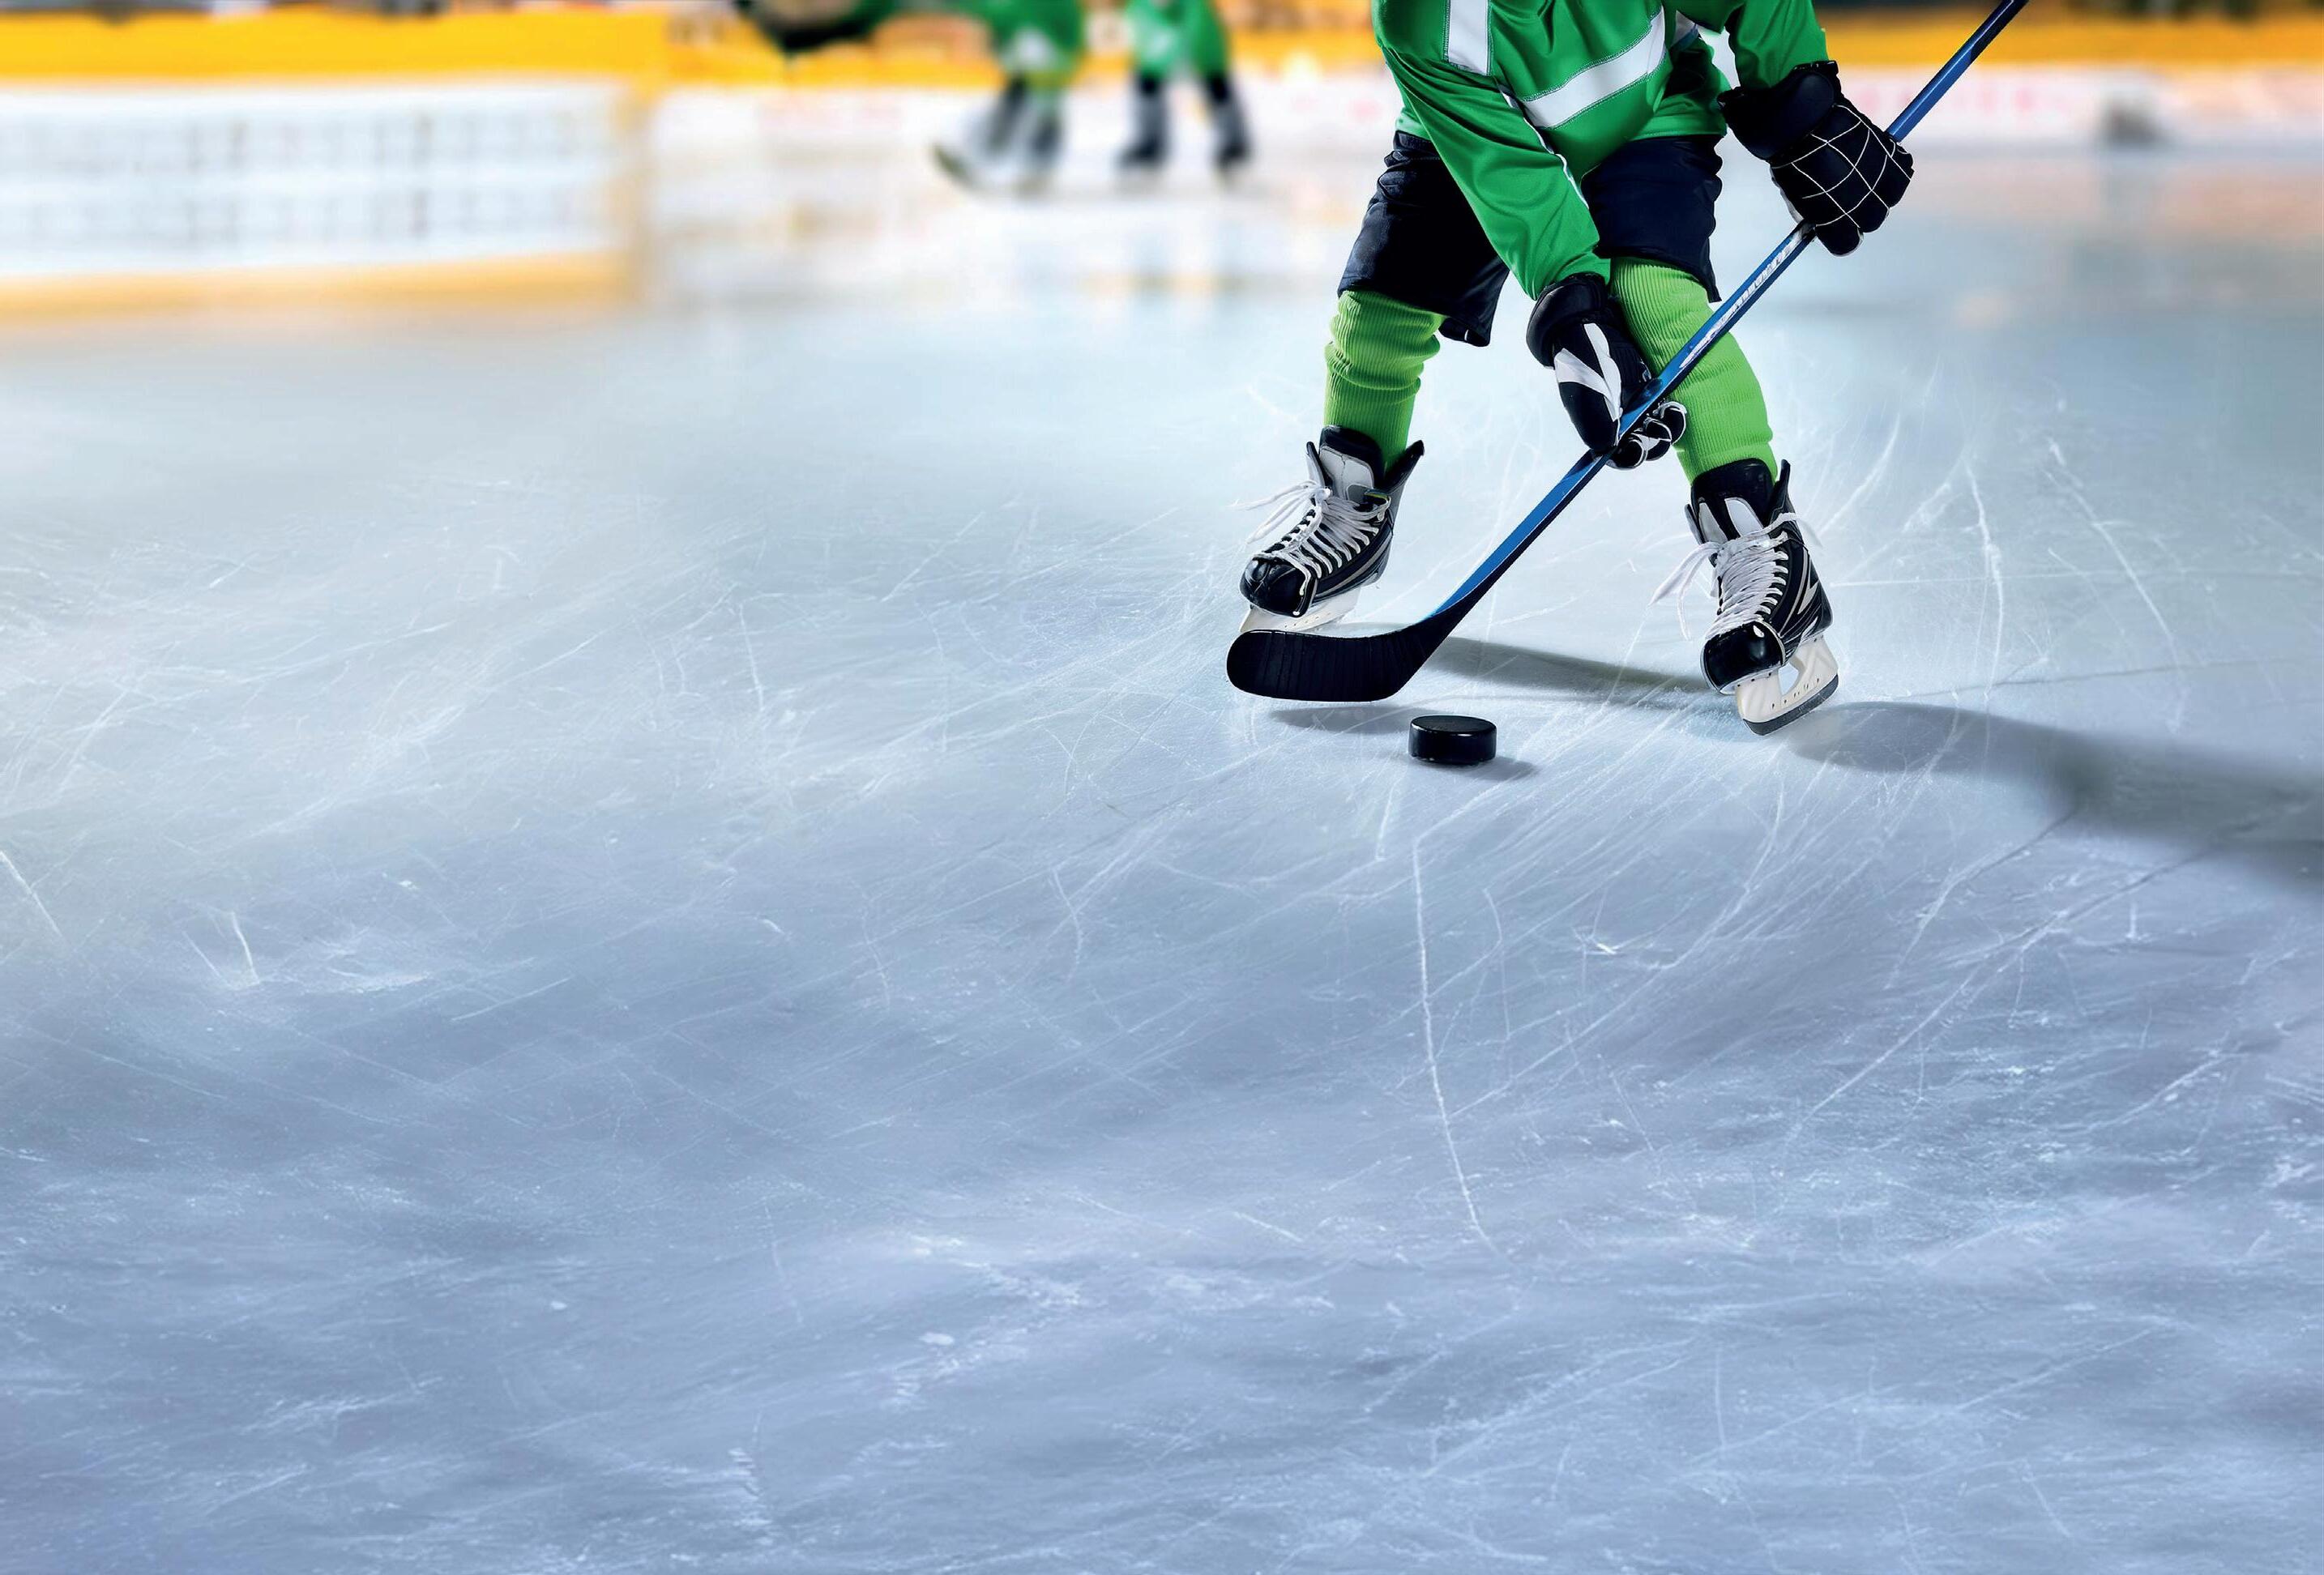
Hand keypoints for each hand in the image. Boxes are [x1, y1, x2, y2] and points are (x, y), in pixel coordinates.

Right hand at [1526, 274, 1686, 468]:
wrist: (1588, 317)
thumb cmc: (1583, 355)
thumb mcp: (1586, 387)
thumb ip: (1594, 420)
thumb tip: (1607, 450)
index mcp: (1597, 423)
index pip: (1615, 454)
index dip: (1628, 457)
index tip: (1638, 448)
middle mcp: (1616, 417)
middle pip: (1640, 443)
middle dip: (1652, 442)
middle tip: (1660, 429)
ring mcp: (1633, 401)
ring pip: (1655, 427)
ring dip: (1666, 428)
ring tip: (1672, 416)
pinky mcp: (1647, 384)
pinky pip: (1663, 405)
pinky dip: (1671, 410)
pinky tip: (1674, 406)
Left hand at [1722, 62, 1912, 256]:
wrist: (1803, 123)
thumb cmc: (1793, 160)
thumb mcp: (1793, 194)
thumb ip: (1808, 210)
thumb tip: (1815, 219)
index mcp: (1836, 225)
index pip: (1847, 245)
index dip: (1840, 234)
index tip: (1834, 223)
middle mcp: (1863, 210)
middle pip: (1872, 221)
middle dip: (1861, 212)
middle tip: (1849, 194)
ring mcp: (1880, 184)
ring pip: (1891, 196)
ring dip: (1880, 188)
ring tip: (1863, 173)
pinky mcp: (1893, 158)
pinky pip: (1904, 170)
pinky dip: (1894, 166)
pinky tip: (1878, 158)